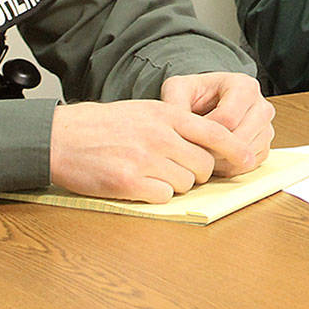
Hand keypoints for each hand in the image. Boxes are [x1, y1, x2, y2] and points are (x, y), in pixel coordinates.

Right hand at [48, 99, 252, 202]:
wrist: (62, 136)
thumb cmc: (104, 125)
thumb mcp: (145, 111)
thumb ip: (176, 123)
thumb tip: (211, 142)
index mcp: (165, 114)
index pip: (214, 132)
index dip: (233, 149)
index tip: (246, 159)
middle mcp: (159, 135)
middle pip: (203, 165)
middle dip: (195, 173)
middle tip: (175, 169)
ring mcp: (145, 160)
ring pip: (185, 184)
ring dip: (174, 184)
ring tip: (149, 172)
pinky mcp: (129, 183)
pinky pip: (163, 197)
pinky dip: (156, 195)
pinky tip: (139, 184)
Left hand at [161, 72, 274, 176]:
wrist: (208, 101)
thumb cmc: (196, 94)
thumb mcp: (178, 88)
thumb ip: (174, 102)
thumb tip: (177, 124)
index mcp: (244, 86)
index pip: (228, 118)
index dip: (205, 132)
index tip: (189, 135)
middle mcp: (261, 106)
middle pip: (241, 138)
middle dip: (214, 149)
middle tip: (193, 151)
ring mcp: (266, 127)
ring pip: (248, 154)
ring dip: (222, 160)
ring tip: (202, 154)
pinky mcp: (265, 145)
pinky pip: (251, 164)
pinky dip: (231, 167)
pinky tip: (214, 160)